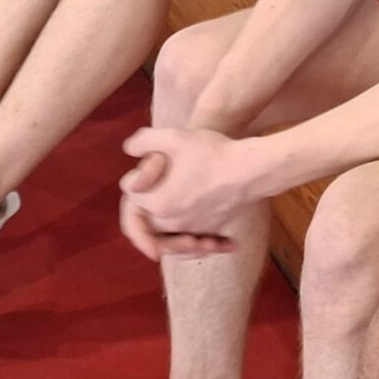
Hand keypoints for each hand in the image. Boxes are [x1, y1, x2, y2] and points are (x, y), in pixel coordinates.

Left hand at [118, 126, 262, 241]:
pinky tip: (204, 236)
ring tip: (169, 215)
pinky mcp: (211, 230)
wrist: (249, 169)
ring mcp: (193, 229)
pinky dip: (196, 241)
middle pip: (147, 224)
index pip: (131, 198)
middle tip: (147, 197)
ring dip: (167, 232)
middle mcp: (172, 223)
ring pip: (171, 238)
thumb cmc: (212, 152)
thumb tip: (129, 149)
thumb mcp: (173, 137)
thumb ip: (143, 141)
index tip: (149, 166)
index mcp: (158, 204)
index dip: (136, 179)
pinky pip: (197, 242)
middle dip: (143, 211)